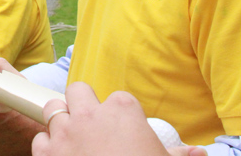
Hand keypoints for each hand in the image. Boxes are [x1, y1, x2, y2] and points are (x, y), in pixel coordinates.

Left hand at [31, 83, 205, 155]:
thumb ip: (179, 155)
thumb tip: (200, 153)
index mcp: (123, 110)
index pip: (118, 98)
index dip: (119, 115)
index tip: (123, 130)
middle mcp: (90, 114)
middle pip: (77, 91)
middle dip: (81, 104)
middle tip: (90, 125)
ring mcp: (65, 132)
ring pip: (53, 109)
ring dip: (61, 122)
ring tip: (72, 139)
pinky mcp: (46, 153)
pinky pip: (40, 139)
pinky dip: (48, 147)